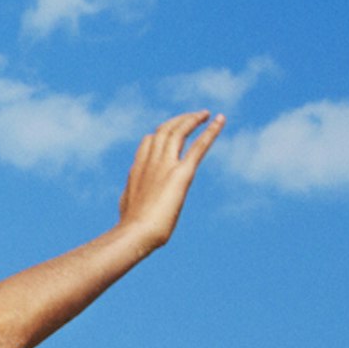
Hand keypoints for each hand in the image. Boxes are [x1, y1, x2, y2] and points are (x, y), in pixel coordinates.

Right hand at [114, 111, 222, 250]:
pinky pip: (198, 146)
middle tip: (193, 116)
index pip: (148, 142)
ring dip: (192, 119)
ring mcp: (165, 166)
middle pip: (164, 131)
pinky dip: (211, 131)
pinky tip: (220, 119)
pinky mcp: (182, 173)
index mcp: (137, 170)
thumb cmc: (130, 229)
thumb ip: (132, 198)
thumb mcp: (128, 208)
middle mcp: (150, 162)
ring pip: (179, 131)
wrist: (135, 234)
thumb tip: (131, 203)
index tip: (171, 130)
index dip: (161, 133)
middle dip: (178, 120)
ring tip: (204, 113)